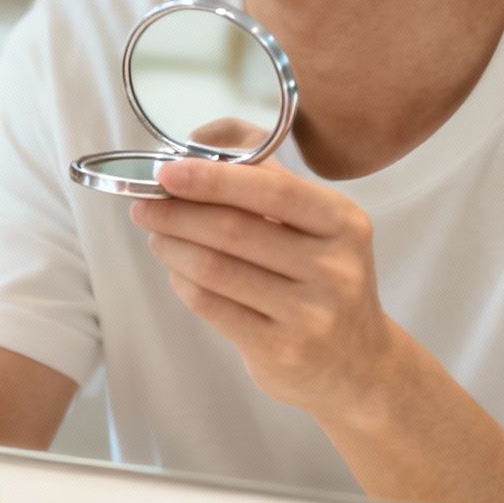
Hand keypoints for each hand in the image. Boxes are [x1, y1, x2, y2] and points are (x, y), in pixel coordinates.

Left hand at [130, 158, 398, 419]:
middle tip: (144, 205)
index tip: (167, 172)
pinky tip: (177, 271)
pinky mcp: (281, 350)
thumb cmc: (323, 277)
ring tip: (156, 236)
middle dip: (178, 213)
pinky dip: (183, 283)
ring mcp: (310, 313)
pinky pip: (212, 306)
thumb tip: (200, 137)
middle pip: (234, 229)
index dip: (212, 178)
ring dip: (173, 247)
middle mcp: (334, 267)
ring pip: (215, 269)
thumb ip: (266, 172)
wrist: (358, 364)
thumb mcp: (318, 222)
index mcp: (343, 222)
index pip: (271, 189)